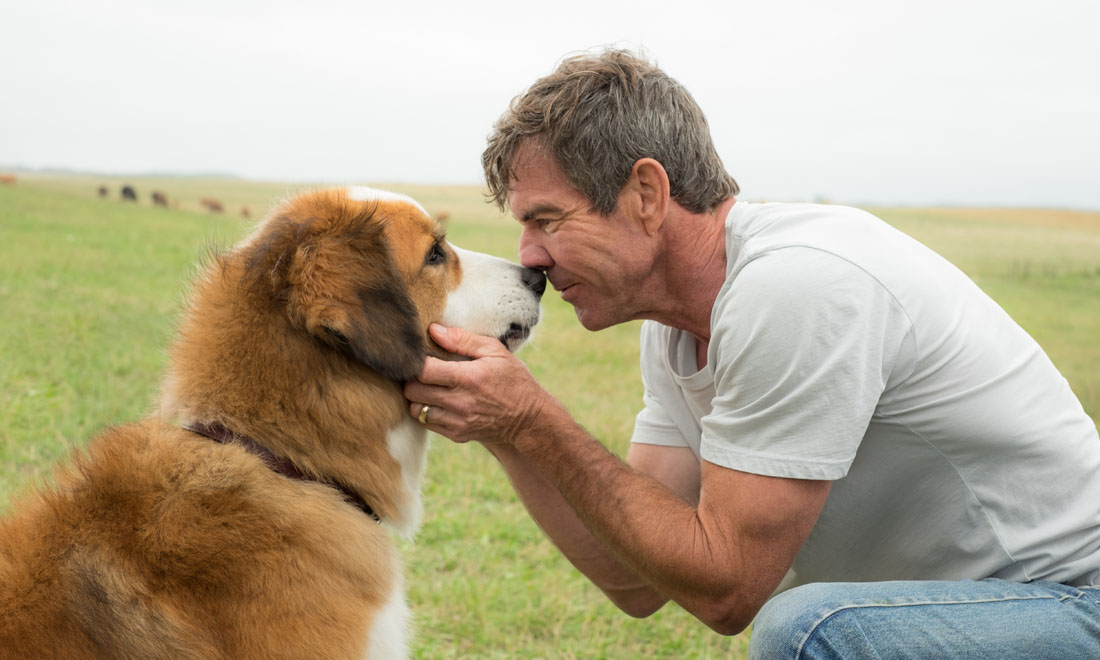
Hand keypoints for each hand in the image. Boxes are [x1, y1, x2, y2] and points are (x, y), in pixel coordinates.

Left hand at [404, 324, 547, 445]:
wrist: (528, 419)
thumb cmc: (513, 379)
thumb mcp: (496, 352)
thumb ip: (463, 339)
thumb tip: (434, 331)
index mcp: (468, 377)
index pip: (423, 371)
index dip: (416, 362)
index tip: (422, 357)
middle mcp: (460, 402)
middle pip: (413, 390)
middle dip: (413, 379)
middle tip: (423, 372)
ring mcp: (457, 421)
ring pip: (416, 409)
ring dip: (418, 398)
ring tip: (430, 388)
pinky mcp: (456, 434)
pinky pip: (427, 423)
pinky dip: (427, 412)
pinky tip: (439, 402)